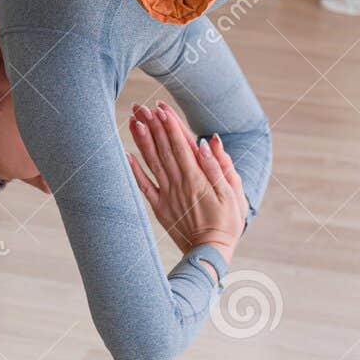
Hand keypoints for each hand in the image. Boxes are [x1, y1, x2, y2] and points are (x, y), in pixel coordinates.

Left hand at [127, 102, 245, 265]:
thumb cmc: (227, 222)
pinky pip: (143, 186)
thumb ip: (220, 166)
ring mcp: (167, 195)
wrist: (210, 253)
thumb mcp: (233, 193)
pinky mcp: (159, 207)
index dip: (171, 126)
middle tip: (143, 106)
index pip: (182, 145)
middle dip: (153, 126)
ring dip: (142, 141)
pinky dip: (134, 170)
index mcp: (198, 178)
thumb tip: (209, 141)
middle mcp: (180, 184)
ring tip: (133, 120)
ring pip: (152, 163)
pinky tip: (126, 154)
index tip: (162, 108)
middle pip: (164, 149)